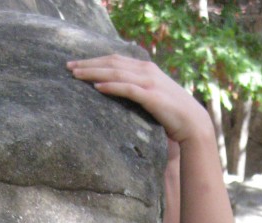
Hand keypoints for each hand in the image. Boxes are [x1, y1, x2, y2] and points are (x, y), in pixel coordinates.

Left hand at [67, 53, 210, 143]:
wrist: (193, 124)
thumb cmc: (171, 114)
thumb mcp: (152, 97)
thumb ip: (137, 91)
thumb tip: (118, 93)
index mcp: (145, 68)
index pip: (115, 60)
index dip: (94, 60)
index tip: (76, 64)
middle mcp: (146, 71)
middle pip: (112, 63)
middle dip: (88, 63)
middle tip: (68, 67)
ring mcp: (149, 82)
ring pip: (116, 73)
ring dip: (94, 72)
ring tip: (76, 75)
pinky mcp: (151, 96)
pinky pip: (127, 89)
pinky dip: (111, 86)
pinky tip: (97, 87)